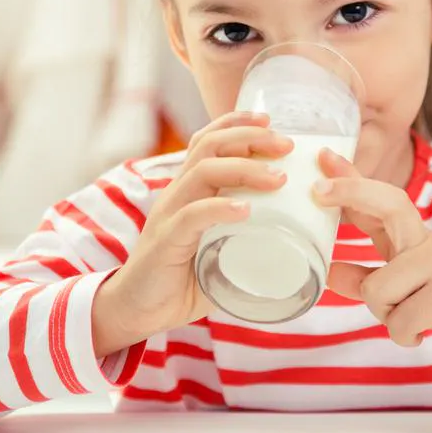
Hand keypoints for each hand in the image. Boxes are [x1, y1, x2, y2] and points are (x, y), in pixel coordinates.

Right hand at [92, 111, 292, 356]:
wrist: (136, 311)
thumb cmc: (182, 279)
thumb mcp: (220, 249)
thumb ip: (247, 237)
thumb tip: (295, 236)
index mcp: (188, 189)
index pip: (207, 140)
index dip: (236, 123)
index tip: (270, 121)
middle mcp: (177, 193)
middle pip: (209, 145)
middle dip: (250, 138)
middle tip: (286, 145)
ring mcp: (169, 215)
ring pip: (203, 172)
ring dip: (245, 169)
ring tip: (278, 178)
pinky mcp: (165, 241)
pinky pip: (192, 215)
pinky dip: (221, 208)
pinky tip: (246, 211)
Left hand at [313, 149, 431, 352]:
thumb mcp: (404, 282)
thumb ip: (367, 275)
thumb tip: (330, 273)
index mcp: (412, 235)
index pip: (382, 199)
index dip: (351, 181)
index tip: (324, 159)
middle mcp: (424, 240)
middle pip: (387, 204)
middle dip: (350, 192)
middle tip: (317, 191)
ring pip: (377, 289)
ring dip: (385, 314)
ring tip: (408, 316)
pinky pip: (399, 321)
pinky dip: (404, 335)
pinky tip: (421, 331)